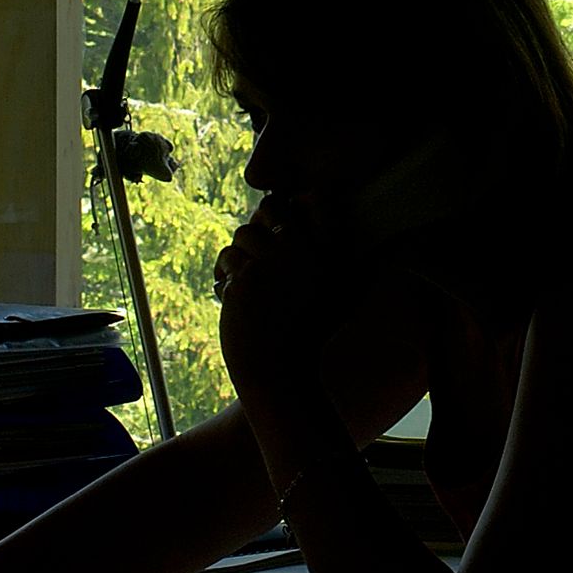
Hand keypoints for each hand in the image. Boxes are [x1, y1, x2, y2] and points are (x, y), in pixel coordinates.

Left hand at [213, 196, 341, 410]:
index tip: (290, 216)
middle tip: (260, 248)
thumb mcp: (342, 293)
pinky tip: (233, 295)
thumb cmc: (310, 336)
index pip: (319, 197)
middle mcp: (305, 254)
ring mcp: (273, 265)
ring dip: (242, 251)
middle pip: (272, 207)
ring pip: (244, 232)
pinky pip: (228, 258)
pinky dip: (226, 274)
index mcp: (333, 254)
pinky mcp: (244, 280)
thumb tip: (339, 211)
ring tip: (248, 278)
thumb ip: (345, 253)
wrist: (282, 375)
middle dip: (262, 221)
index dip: (299, 199)